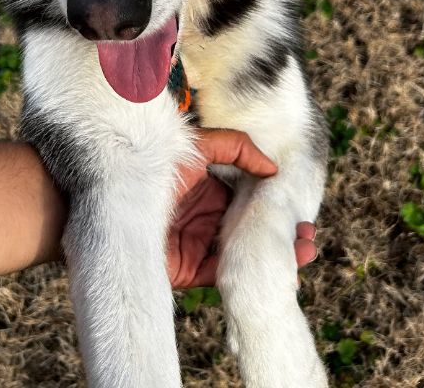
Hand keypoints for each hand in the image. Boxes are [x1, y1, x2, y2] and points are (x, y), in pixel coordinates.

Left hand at [166, 128, 317, 288]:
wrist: (114, 202)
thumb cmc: (152, 167)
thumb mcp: (197, 147)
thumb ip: (235, 148)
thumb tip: (272, 167)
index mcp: (208, 188)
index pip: (248, 197)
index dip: (274, 201)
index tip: (300, 204)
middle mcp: (206, 217)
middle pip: (251, 227)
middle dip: (283, 231)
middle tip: (309, 232)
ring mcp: (199, 244)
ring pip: (246, 252)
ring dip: (277, 253)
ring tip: (307, 251)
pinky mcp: (190, 271)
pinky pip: (229, 275)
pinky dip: (255, 274)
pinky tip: (281, 270)